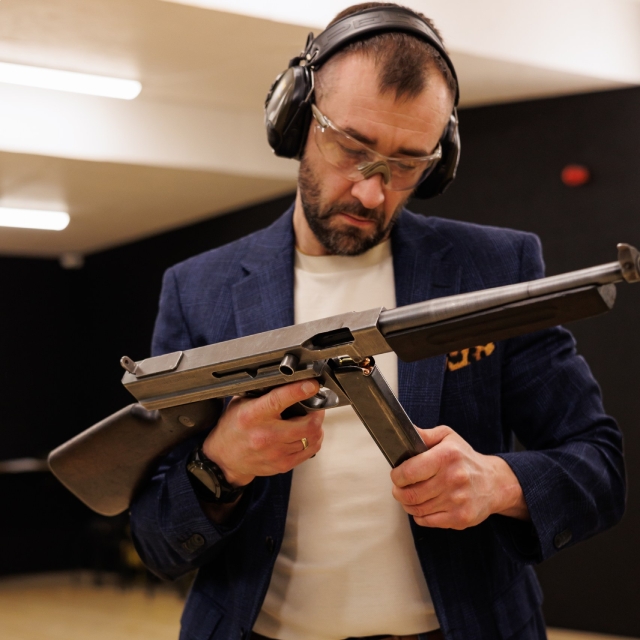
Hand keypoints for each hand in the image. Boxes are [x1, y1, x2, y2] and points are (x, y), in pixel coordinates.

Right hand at [202, 380, 323, 486]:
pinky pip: (310, 451)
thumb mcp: (241, 403)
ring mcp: (275, 453)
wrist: (224, 459)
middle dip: (317, 413)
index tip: (312, 384)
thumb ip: (262, 392)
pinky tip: (307, 434)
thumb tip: (285, 380)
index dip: (299, 391)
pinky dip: (313, 440)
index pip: (279, 400)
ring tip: (311, 420)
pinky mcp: (282, 465)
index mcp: (253, 415)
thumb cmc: (233, 428)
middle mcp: (265, 435)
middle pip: (307, 425)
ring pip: (312, 438)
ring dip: (317, 427)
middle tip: (316, 406)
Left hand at [391, 425, 528, 528]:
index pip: (409, 471)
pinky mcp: (460, 518)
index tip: (397, 475)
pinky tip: (424, 506)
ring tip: (410, 496)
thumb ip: (424, 434)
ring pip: (417, 509)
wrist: (494, 483)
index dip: (397, 475)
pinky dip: (420, 515)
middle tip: (400, 488)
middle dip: (398, 492)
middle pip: (410, 494)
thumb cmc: (465, 459)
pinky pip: (427, 521)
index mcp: (447, 456)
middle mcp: (453, 478)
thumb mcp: (447, 437)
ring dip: (407, 504)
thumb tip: (403, 434)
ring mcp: (457, 501)